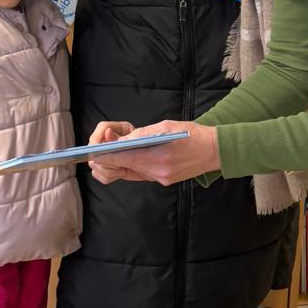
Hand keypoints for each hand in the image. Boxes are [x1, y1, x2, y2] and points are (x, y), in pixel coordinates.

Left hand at [88, 121, 220, 185]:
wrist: (214, 151)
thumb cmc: (191, 134)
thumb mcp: (165, 127)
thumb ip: (140, 134)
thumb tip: (118, 140)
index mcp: (156, 157)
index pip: (121, 159)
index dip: (104, 155)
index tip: (93, 151)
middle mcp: (156, 172)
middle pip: (122, 168)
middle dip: (108, 159)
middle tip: (102, 147)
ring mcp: (160, 179)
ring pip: (129, 172)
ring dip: (120, 162)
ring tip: (116, 148)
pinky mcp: (163, 181)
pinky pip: (141, 173)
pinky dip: (133, 164)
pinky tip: (132, 155)